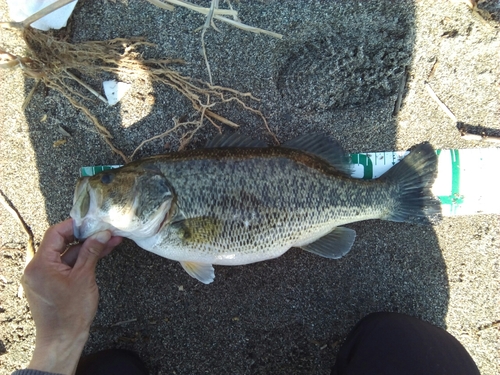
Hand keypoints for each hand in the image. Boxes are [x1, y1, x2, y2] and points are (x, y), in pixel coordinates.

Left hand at [21, 218, 121, 374]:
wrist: (63, 339)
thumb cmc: (71, 312)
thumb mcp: (84, 277)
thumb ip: (91, 252)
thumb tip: (101, 234)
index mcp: (40, 264)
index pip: (55, 234)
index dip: (75, 225)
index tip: (93, 221)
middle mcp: (37, 268)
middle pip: (62, 243)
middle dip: (86, 236)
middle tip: (106, 230)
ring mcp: (44, 276)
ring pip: (67, 255)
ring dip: (87, 249)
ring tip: (111, 242)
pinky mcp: (51, 284)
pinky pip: (66, 266)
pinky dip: (82, 260)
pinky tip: (100, 254)